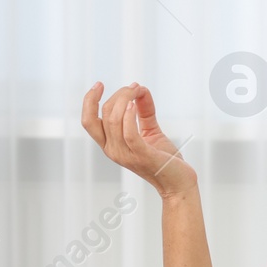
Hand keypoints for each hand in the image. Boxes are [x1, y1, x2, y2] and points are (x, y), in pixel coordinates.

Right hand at [81, 81, 195, 198]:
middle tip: (135, 87)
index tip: (100, 84)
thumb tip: (140, 89)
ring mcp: (126, 155)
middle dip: (119, 94)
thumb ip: (144, 111)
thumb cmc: (164, 158)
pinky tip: (134, 104)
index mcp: (110, 145)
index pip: (88, 121)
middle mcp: (113, 151)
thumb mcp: (150, 131)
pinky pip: (129, 133)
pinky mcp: (142, 156)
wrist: (178, 182)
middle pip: (105, 115)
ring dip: (126, 99)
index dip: (89, 101)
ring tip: (138, 91)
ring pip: (114, 120)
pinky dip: (129, 116)